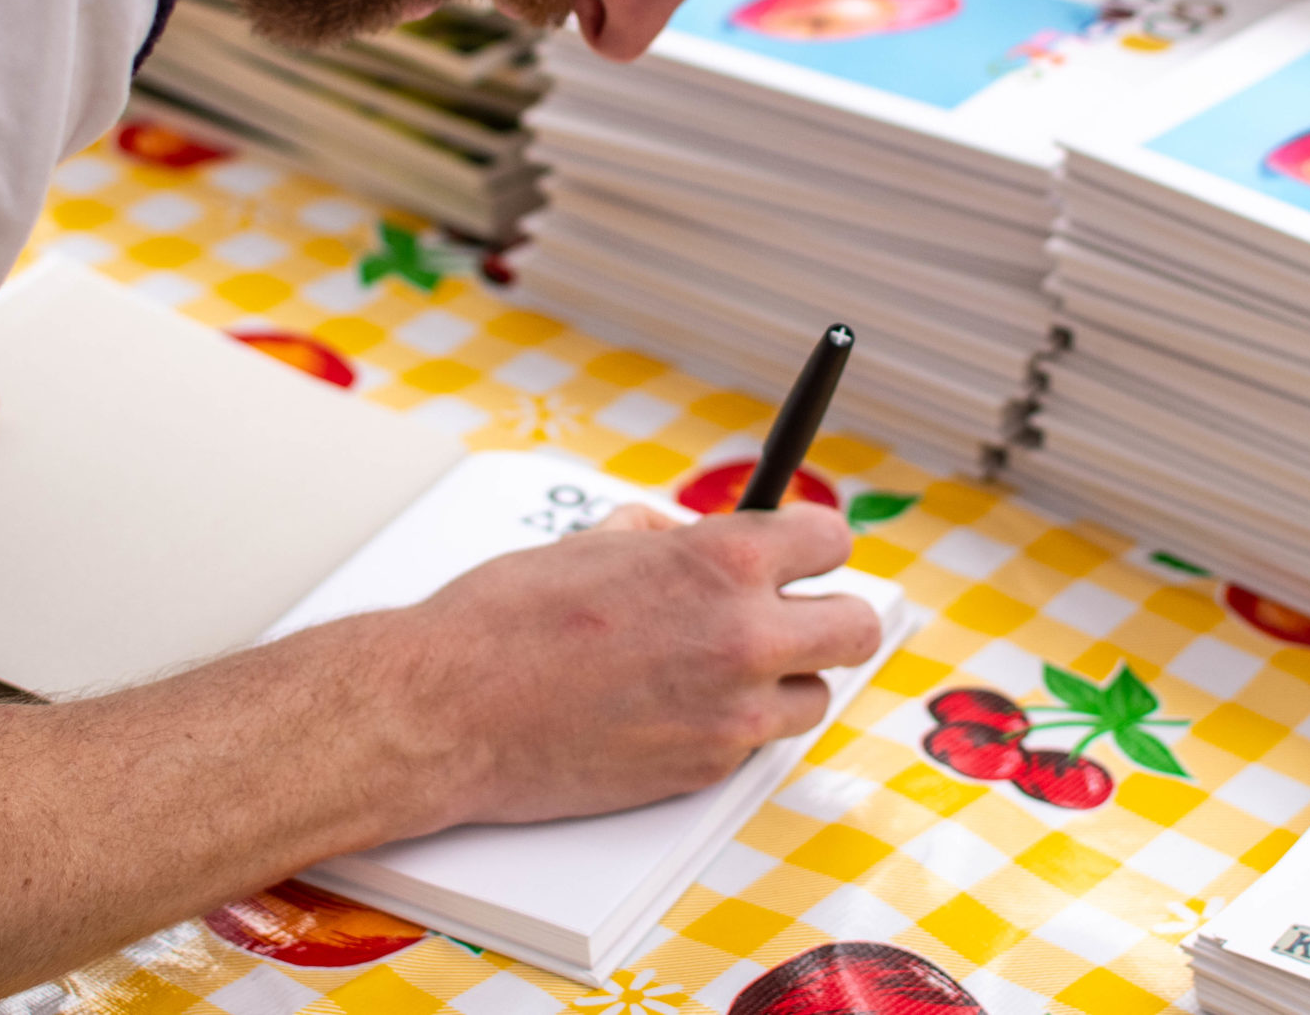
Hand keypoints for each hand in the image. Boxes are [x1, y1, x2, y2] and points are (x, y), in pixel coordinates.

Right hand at [376, 502, 881, 831]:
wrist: (452, 709)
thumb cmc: (507, 621)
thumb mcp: (597, 542)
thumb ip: (667, 541)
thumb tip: (686, 540)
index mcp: (722, 560)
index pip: (832, 541)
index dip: (812, 545)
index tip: (801, 553)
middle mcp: (745, 636)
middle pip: (857, 627)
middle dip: (827, 615)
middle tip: (795, 614)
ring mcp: (732, 712)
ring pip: (815, 696)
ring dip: (783, 679)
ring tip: (724, 669)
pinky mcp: (706, 770)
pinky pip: (753, 743)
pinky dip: (730, 726)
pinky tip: (676, 707)